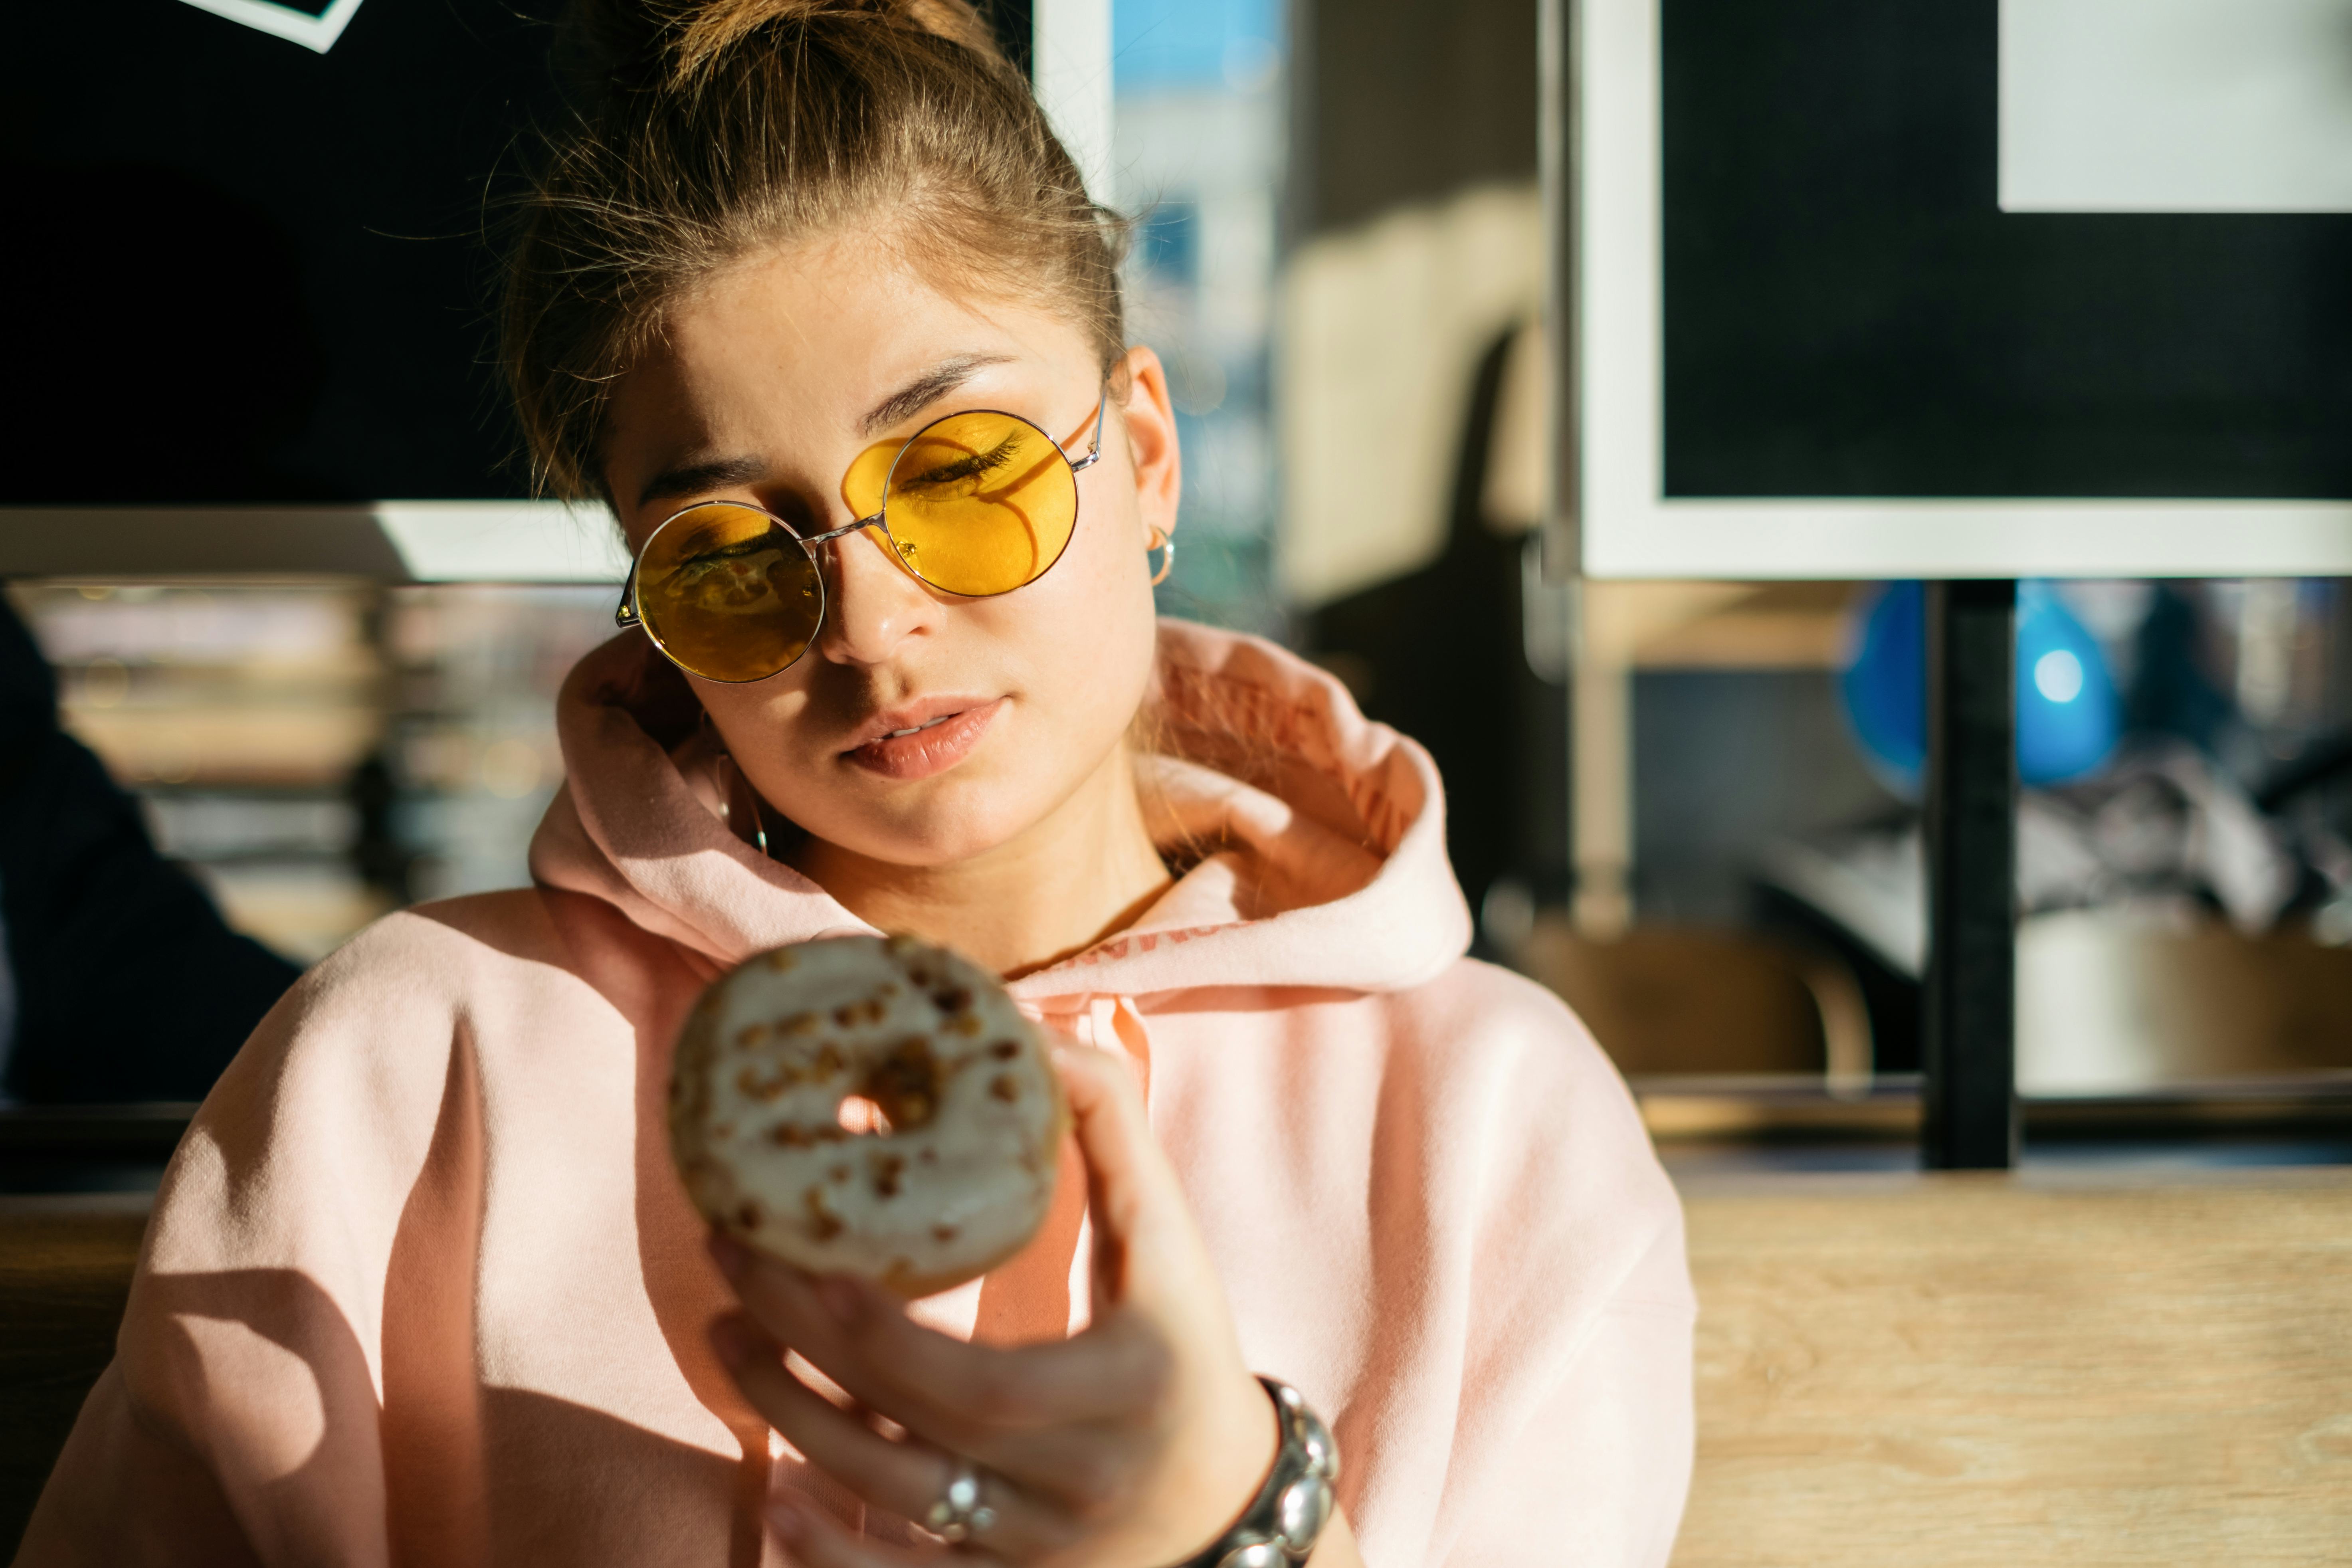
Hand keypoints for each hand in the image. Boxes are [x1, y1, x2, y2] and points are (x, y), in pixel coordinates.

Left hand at [708, 1042, 1278, 1565]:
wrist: (1230, 1505)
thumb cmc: (1188, 1347)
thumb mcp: (1171, 1241)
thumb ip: (1114, 1131)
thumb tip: (1035, 1031)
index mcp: (1117, 1390)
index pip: (971, 1380)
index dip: (872, 1331)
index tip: (805, 1257)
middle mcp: (1074, 1485)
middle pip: (905, 1430)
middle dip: (797, 1349)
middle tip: (730, 1258)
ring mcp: (1035, 1549)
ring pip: (886, 1501)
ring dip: (788, 1420)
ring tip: (728, 1333)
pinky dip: (827, 1552)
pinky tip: (772, 1498)